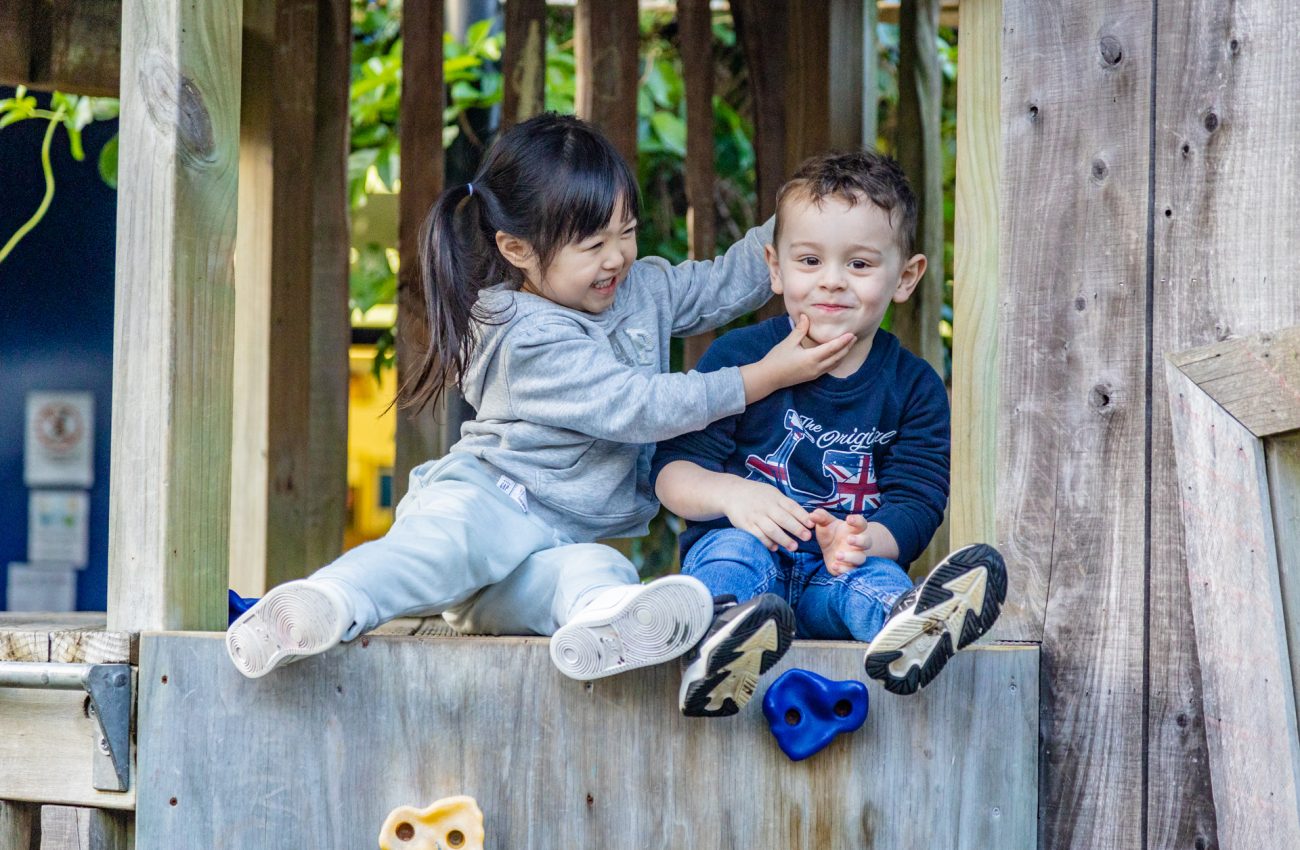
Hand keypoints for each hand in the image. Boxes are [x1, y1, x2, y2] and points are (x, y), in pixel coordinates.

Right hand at [721, 478, 814, 551]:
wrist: (732, 493)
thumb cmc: (757, 495)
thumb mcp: (772, 493)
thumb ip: (785, 504)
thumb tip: (805, 517)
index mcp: (775, 497)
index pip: (791, 506)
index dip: (802, 515)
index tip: (812, 524)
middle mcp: (766, 507)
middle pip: (783, 519)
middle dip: (796, 528)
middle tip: (807, 537)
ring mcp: (755, 516)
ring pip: (771, 529)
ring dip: (784, 539)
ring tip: (794, 547)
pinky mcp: (746, 525)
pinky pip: (758, 536)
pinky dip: (767, 542)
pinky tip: (775, 548)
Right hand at [740, 315, 855, 402]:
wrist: (769, 378)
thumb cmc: (777, 359)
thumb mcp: (788, 342)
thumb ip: (800, 329)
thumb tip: (806, 316)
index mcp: (811, 358)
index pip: (832, 348)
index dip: (843, 341)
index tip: (851, 334)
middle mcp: (816, 367)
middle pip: (837, 356)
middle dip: (847, 347)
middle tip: (854, 337)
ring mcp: (815, 373)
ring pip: (835, 363)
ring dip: (843, 354)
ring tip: (848, 345)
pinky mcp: (812, 376)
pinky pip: (829, 368)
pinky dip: (836, 360)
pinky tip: (837, 355)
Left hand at [811, 510, 870, 575]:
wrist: (830, 549)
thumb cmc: (830, 533)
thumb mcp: (825, 523)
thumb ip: (820, 517)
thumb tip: (812, 514)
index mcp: (854, 529)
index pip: (861, 523)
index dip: (857, 520)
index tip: (849, 519)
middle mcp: (857, 544)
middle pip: (867, 542)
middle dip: (860, 540)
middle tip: (849, 539)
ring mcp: (854, 556)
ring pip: (860, 558)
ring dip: (851, 557)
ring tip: (838, 554)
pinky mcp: (848, 567)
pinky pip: (850, 570)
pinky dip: (843, 569)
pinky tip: (834, 565)